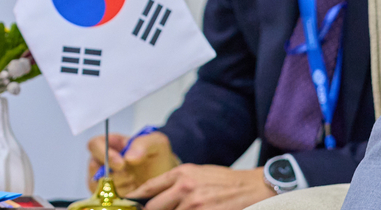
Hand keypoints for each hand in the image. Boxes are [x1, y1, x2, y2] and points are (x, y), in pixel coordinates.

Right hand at [85, 131, 179, 193]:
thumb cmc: (156, 156)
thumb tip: (128, 157)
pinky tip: (134, 191)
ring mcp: (103, 179)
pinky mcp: (107, 194)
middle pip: (95, 168)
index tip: (121, 164)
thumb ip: (142, 145)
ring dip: (120, 187)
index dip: (104, 154)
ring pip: (101, 185)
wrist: (162, 176)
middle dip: (116, 175)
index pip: (95, 145)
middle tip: (132, 175)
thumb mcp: (156, 143)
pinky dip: (122, 196)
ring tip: (135, 182)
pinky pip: (107, 198)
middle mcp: (102, 161)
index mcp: (110, 143)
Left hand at [129, 165, 275, 209]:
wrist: (252, 188)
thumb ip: (177, 183)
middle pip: (152, 208)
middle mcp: (184, 187)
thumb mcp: (198, 173)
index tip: (129, 204)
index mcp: (181, 173)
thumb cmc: (225, 182)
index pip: (148, 188)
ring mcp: (193, 204)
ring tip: (182, 209)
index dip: (136, 199)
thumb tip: (157, 195)